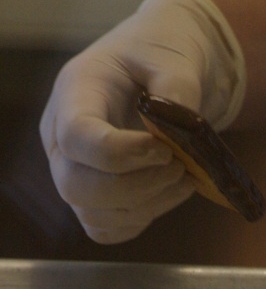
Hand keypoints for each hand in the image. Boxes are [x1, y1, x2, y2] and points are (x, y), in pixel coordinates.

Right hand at [40, 0, 245, 243]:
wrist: (158, 71)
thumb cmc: (159, 59)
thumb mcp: (173, 60)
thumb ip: (177, 93)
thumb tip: (180, 135)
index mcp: (74, 92)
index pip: (76, 137)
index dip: (120, 155)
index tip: (164, 149)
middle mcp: (60, 137)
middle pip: (76, 186)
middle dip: (135, 188)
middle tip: (178, 167)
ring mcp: (72, 172)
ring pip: (94, 214)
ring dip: (146, 206)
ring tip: (183, 177)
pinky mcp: (92, 199)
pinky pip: (107, 229)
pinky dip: (141, 220)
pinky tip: (169, 193)